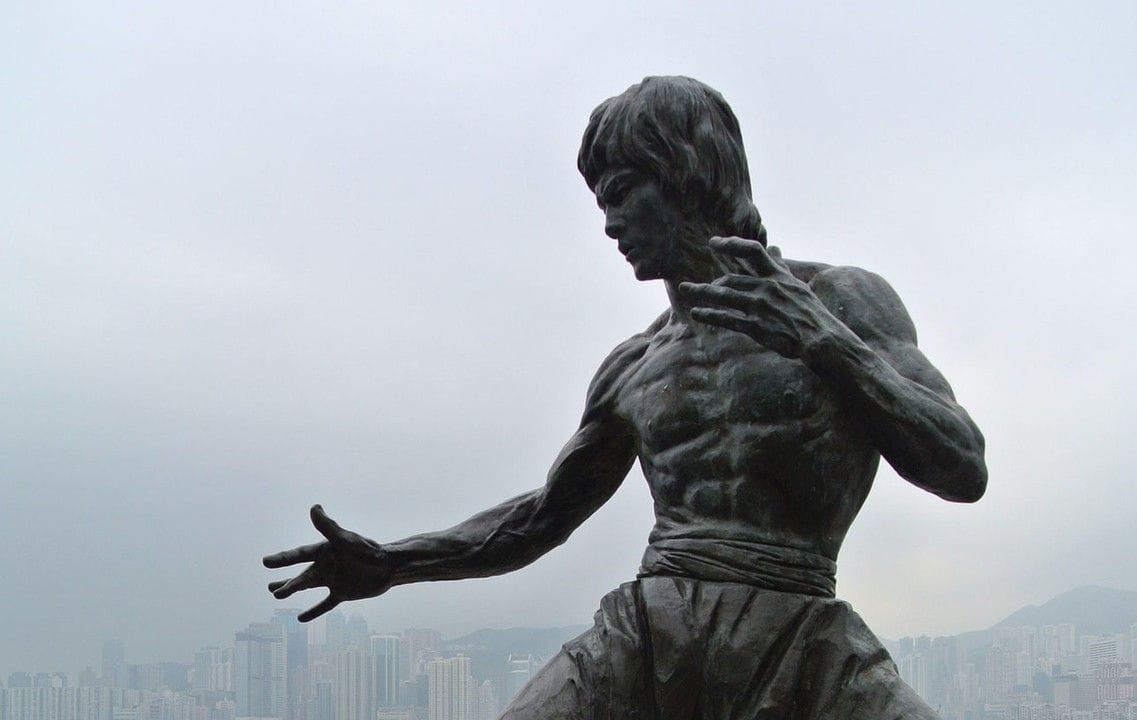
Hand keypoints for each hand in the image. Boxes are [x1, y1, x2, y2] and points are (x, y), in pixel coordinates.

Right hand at [263, 505, 393, 621]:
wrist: (388, 566)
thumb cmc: (367, 550)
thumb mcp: (345, 539)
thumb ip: (328, 527)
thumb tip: (314, 508)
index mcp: (324, 551)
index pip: (299, 555)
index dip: (282, 559)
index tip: (265, 562)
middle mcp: (326, 565)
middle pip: (301, 575)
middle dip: (285, 582)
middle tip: (270, 587)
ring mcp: (333, 579)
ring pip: (308, 586)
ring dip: (293, 590)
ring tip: (276, 594)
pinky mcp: (342, 593)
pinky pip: (325, 604)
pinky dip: (314, 612)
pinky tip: (301, 618)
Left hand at [678, 236, 831, 358]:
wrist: (820, 339)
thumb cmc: (809, 312)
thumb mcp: (796, 285)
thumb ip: (780, 267)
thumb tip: (775, 248)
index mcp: (777, 275)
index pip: (752, 251)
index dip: (731, 244)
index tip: (714, 243)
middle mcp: (766, 287)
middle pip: (730, 279)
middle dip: (710, 281)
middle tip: (694, 285)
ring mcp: (760, 306)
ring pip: (723, 295)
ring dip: (701, 292)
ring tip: (685, 290)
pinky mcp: (756, 326)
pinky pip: (727, 318)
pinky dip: (709, 314)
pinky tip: (696, 312)